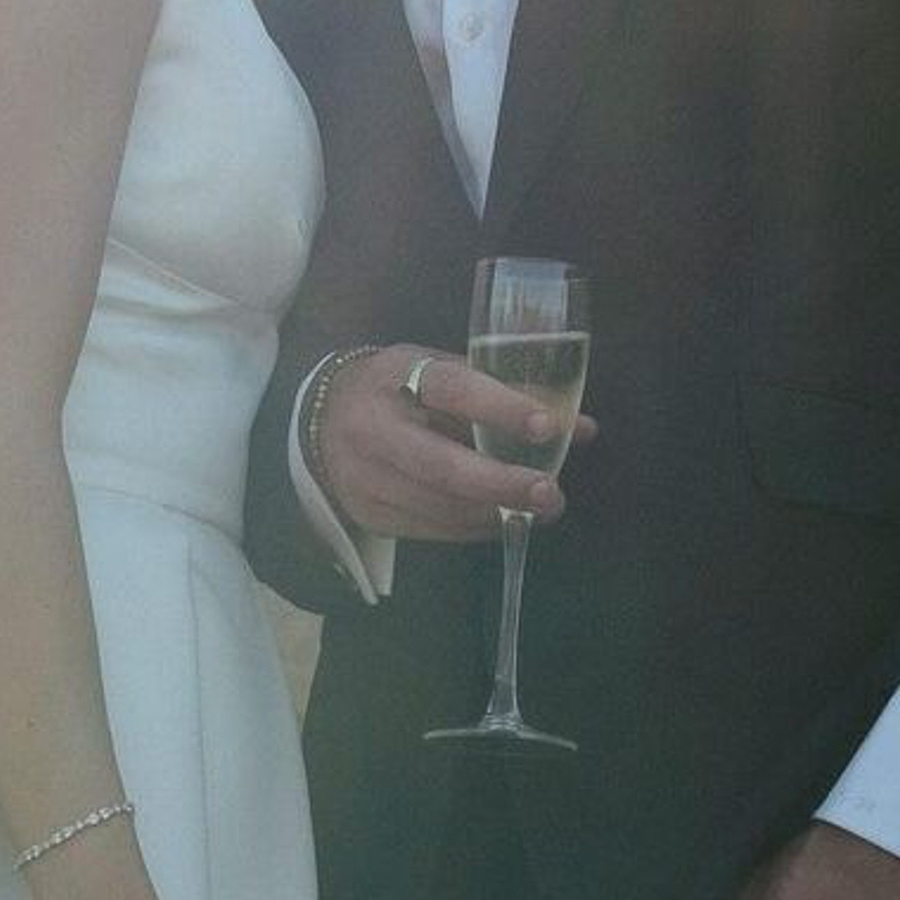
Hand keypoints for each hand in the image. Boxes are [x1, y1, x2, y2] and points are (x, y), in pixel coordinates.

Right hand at [315, 344, 598, 542]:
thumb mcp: (438, 370)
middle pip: (442, 466)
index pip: (452, 388)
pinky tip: (504, 520)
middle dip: (502, 484)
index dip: (501, 408)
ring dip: (498, 513)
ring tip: (541, 509)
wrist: (319, 419)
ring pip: (441, 507)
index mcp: (395, 375)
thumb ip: (504, 394)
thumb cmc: (397, 388)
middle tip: (550, 493)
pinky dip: (475, 527)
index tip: (548, 426)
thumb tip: (579, 427)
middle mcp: (373, 427)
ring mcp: (366, 477)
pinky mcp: (370, 514)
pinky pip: (433, 529)